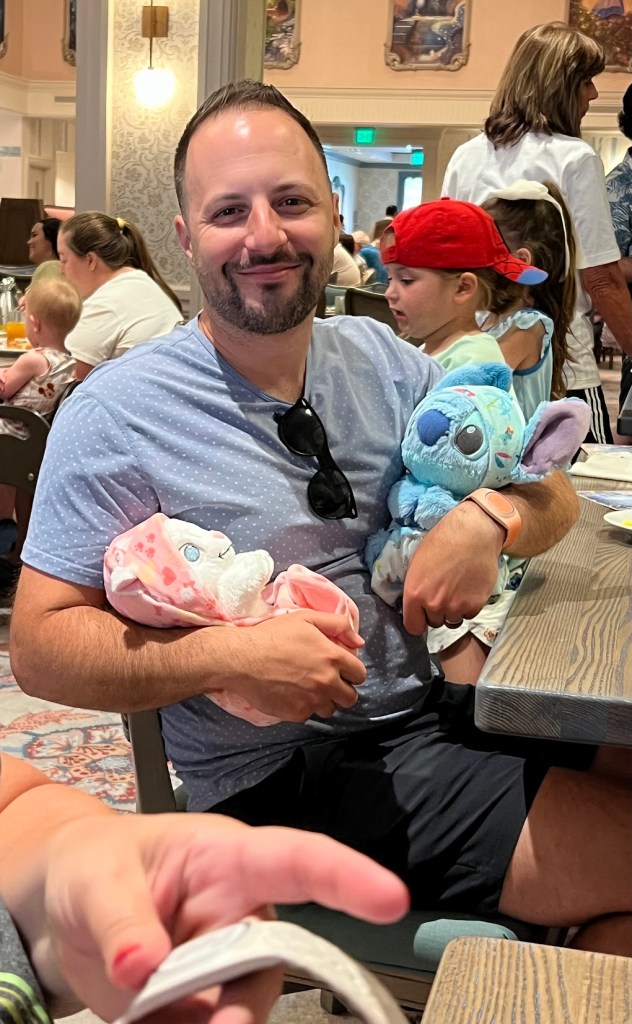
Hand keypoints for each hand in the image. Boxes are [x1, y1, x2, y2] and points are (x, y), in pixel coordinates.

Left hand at [42, 812, 408, 1022]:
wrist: (62, 910)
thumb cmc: (93, 866)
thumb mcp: (97, 879)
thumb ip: (121, 921)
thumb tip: (142, 967)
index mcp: (228, 860)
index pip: (297, 860)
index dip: (348, 877)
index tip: (391, 900)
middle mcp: (240, 915)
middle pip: (274, 962)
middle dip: (246, 1003)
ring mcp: (223, 968)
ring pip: (242, 1011)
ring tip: (148, 1018)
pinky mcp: (200, 1011)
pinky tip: (145, 1023)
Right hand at [220, 611, 366, 721]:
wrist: (242, 659)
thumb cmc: (273, 635)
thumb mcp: (306, 618)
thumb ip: (338, 625)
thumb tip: (359, 642)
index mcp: (333, 658)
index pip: (359, 674)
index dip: (351, 672)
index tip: (341, 670)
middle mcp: (327, 682)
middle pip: (350, 698)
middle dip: (342, 690)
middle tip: (326, 682)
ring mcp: (312, 701)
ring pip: (330, 710)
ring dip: (324, 701)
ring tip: (308, 689)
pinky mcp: (297, 714)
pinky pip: (309, 715)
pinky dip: (303, 707)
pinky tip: (291, 694)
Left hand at [403, 501, 504, 634]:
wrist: (473, 533)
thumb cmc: (442, 542)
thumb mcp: (417, 564)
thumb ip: (415, 589)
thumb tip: (415, 604)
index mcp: (415, 594)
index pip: (413, 627)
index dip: (418, 621)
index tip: (422, 614)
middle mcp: (434, 605)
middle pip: (434, 623)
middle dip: (436, 612)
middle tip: (443, 594)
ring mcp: (456, 607)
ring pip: (452, 621)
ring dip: (453, 610)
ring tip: (457, 591)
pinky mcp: (475, 605)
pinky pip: (469, 615)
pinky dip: (469, 607)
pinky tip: (469, 590)